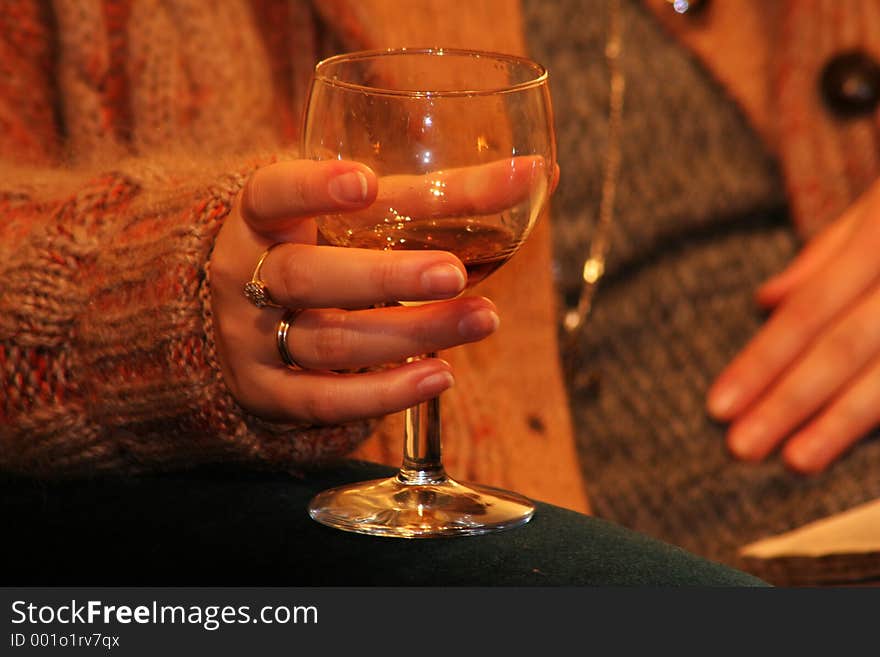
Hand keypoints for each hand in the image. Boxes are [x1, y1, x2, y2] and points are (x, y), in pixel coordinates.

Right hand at [209, 159, 500, 423]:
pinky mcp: (270, 394)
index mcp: (261, 219)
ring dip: (411, 333)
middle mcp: (245, 278)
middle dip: (384, 276)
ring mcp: (253, 341)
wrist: (246, 321)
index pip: (273, 195)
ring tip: (482, 319)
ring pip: (330, 340)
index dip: (312, 188)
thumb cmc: (322, 250)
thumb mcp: (354, 219)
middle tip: (453, 272)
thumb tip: (538, 174)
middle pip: (307, 276)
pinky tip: (440, 375)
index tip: (366, 183)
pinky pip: (326, 400)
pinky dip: (386, 391)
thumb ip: (434, 197)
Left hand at [707, 180, 879, 472]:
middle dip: (790, 400)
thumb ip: (825, 254)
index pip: (811, 309)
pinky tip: (868, 452)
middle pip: (846, 345)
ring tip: (796, 460)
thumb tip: (766, 302)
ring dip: (843, 421)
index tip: (718, 406)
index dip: (762, 360)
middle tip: (740, 448)